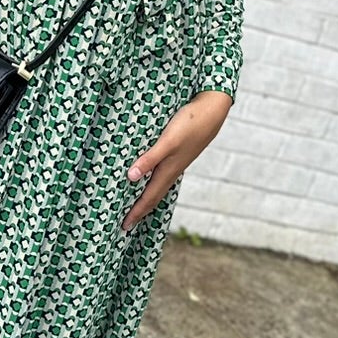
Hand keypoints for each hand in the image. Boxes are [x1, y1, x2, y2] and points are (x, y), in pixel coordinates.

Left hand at [120, 91, 231, 231]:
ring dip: (147, 198)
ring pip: (159, 186)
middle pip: (154, 196)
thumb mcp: (167, 142)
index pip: (149, 198)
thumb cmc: (190, 124)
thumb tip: (130, 178)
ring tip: (137, 206)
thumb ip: (149, 159)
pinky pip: (162, 175)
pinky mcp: (178, 153)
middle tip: (127, 223)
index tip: (124, 226)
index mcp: (168, 171)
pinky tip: (150, 178)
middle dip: (141, 210)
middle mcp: (172, 170)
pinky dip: (153, 183)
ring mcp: (176, 163)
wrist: (212, 111)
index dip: (136, 212)